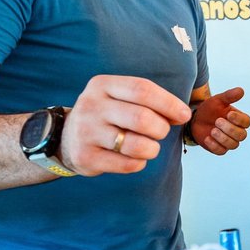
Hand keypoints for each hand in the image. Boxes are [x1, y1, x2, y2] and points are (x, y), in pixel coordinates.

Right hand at [59, 75, 189, 175]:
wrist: (65, 137)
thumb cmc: (106, 116)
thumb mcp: (119, 98)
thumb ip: (148, 101)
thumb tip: (182, 114)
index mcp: (102, 85)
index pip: (142, 89)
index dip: (169, 103)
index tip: (184, 115)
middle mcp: (91, 105)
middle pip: (142, 118)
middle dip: (161, 129)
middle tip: (160, 132)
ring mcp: (86, 132)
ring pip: (136, 145)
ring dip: (152, 149)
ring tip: (149, 147)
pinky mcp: (86, 156)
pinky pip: (127, 164)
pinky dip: (139, 163)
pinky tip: (134, 158)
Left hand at [191, 87, 249, 154]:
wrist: (196, 119)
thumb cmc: (210, 109)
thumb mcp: (218, 100)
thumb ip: (229, 96)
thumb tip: (241, 90)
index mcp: (239, 119)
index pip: (247, 122)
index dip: (239, 120)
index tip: (228, 114)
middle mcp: (237, 131)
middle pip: (241, 135)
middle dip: (230, 129)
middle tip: (217, 121)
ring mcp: (229, 141)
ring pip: (233, 145)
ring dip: (223, 138)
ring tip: (213, 130)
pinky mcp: (220, 149)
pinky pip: (222, 151)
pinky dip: (214, 145)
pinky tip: (207, 138)